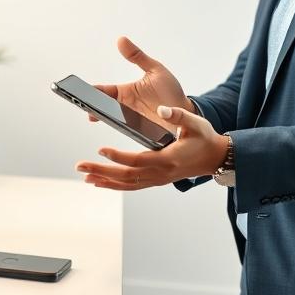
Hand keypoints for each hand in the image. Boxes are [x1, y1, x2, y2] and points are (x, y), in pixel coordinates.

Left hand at [76, 104, 229, 189]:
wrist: (214, 158)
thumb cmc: (204, 138)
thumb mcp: (196, 122)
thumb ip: (179, 115)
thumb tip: (162, 108)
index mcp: (168, 159)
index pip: (138, 160)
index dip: (119, 156)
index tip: (101, 149)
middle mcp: (161, 173)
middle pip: (126, 176)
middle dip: (102, 171)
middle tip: (80, 165)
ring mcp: (157, 179)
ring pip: (127, 184)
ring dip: (104, 181)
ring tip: (85, 176)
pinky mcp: (155, 180)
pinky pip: (132, 185)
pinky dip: (114, 185)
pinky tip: (100, 183)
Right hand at [89, 36, 194, 127]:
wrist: (187, 111)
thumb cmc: (171, 92)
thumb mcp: (155, 70)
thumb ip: (138, 57)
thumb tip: (121, 39)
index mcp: (125, 92)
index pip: (103, 91)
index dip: (90, 91)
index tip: (79, 90)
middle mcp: (126, 107)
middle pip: (103, 106)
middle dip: (91, 106)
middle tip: (83, 104)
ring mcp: (132, 120)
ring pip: (112, 120)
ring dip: (103, 117)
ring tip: (93, 115)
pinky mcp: (140, 131)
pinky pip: (126, 131)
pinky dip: (119, 128)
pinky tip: (115, 126)